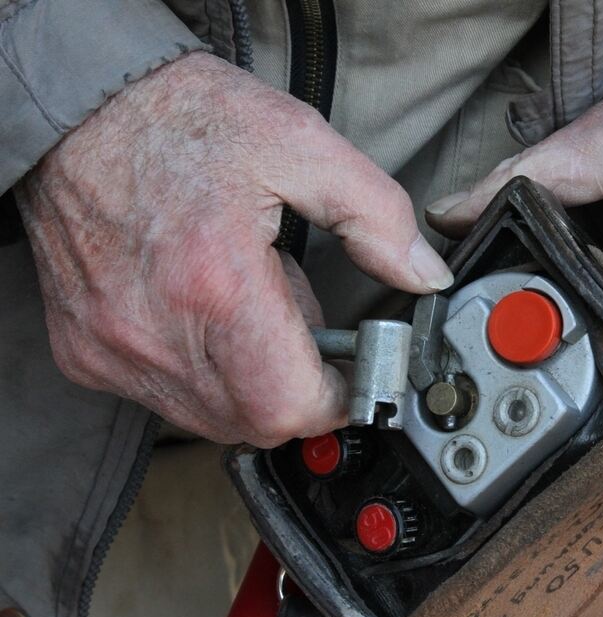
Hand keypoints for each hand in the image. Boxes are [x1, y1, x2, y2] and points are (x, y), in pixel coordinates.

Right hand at [16, 52, 451, 446]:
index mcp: (217, 282)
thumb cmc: (184, 121)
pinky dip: (200, 377)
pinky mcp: (84, 352)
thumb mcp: (300, 143)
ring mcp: (112, 348)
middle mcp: (155, 331)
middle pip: (255, 423)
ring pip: (210, 420)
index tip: (353, 371)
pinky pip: (162, 399)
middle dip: (298, 391)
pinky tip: (203, 319)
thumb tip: (424, 275)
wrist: (79, 108)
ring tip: (247, 313)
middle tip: (300, 328)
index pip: (289, 405)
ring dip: (249, 386)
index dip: (337, 400)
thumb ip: (376, 216)